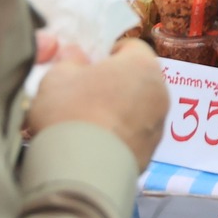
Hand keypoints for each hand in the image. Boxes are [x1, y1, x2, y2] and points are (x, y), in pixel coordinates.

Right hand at [28, 36, 169, 168]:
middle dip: (115, 84)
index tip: (87, 68)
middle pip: (137, 79)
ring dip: (119, 112)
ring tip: (87, 125)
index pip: (131, 46)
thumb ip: (70, 59)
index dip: (107, 54)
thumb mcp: (58, 75)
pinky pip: (134, 137)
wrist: (82, 170)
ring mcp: (158, 126)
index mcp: (143, 65)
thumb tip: (77, 55)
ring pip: (138, 109)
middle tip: (84, 95)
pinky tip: (94, 146)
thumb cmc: (71, 112)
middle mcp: (159, 92)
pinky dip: (119, 137)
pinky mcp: (150, 154)